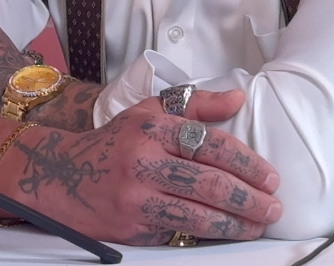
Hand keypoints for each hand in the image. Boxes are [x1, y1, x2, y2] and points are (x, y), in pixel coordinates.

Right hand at [0, 89, 281, 243]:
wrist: (59, 177)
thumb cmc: (112, 144)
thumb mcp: (146, 114)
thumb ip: (193, 105)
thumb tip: (236, 98)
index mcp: (150, 128)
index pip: (209, 143)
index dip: (247, 162)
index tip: (270, 176)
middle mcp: (142, 160)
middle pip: (209, 182)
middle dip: (250, 198)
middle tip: (273, 207)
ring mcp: (136, 196)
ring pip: (199, 214)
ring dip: (237, 224)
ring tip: (258, 225)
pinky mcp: (132, 225)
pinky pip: (180, 232)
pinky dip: (208, 235)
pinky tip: (227, 233)